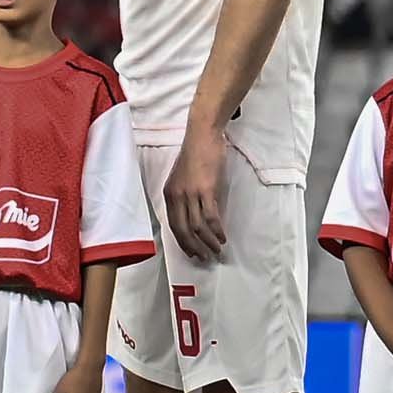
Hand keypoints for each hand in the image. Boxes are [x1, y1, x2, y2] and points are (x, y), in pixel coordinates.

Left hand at [161, 122, 233, 254]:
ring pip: (197, 226)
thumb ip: (186, 195)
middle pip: (183, 230)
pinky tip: (223, 237)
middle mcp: (177, 195)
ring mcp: (191, 193)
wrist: (203, 134)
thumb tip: (197, 215)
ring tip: (217, 250)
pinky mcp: (206, 189)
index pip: (173, 224)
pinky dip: (217, 230)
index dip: (182, 241)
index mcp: (169, 193)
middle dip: (194, 247)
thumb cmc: (196, 153)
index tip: (191, 252)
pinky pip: (211, 216)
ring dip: (208, 242)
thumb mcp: (184, 177)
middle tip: (204, 258)